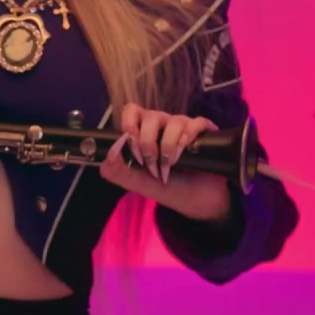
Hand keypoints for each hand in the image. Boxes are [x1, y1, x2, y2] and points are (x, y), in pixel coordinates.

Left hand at [101, 102, 215, 186]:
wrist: (198, 203)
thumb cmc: (168, 189)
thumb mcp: (137, 184)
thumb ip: (116, 170)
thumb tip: (110, 152)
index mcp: (144, 132)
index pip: (131, 111)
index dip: (130, 126)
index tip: (133, 150)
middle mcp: (163, 125)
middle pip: (151, 115)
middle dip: (148, 143)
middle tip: (151, 165)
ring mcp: (184, 127)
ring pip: (174, 121)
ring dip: (169, 147)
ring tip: (171, 166)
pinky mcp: (204, 132)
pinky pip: (197, 122)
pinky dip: (189, 137)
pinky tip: (189, 152)